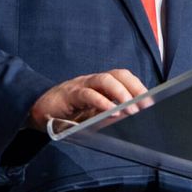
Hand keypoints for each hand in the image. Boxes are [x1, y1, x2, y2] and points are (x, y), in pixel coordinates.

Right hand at [28, 69, 147, 130]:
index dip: (139, 87)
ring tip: (131, 109)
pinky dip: (101, 102)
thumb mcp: (92, 115)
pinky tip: (111, 112)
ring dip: (121, 93)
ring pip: (105, 80)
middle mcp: (93, 80)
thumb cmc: (68, 113)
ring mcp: (81, 84)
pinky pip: (87, 94)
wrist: (39, 111)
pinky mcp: (70, 93)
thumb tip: (126, 118)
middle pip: (119, 74)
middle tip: (145, 105)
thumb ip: (107, 114)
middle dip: (135, 88)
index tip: (151, 101)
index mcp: (101, 84)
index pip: (124, 78)